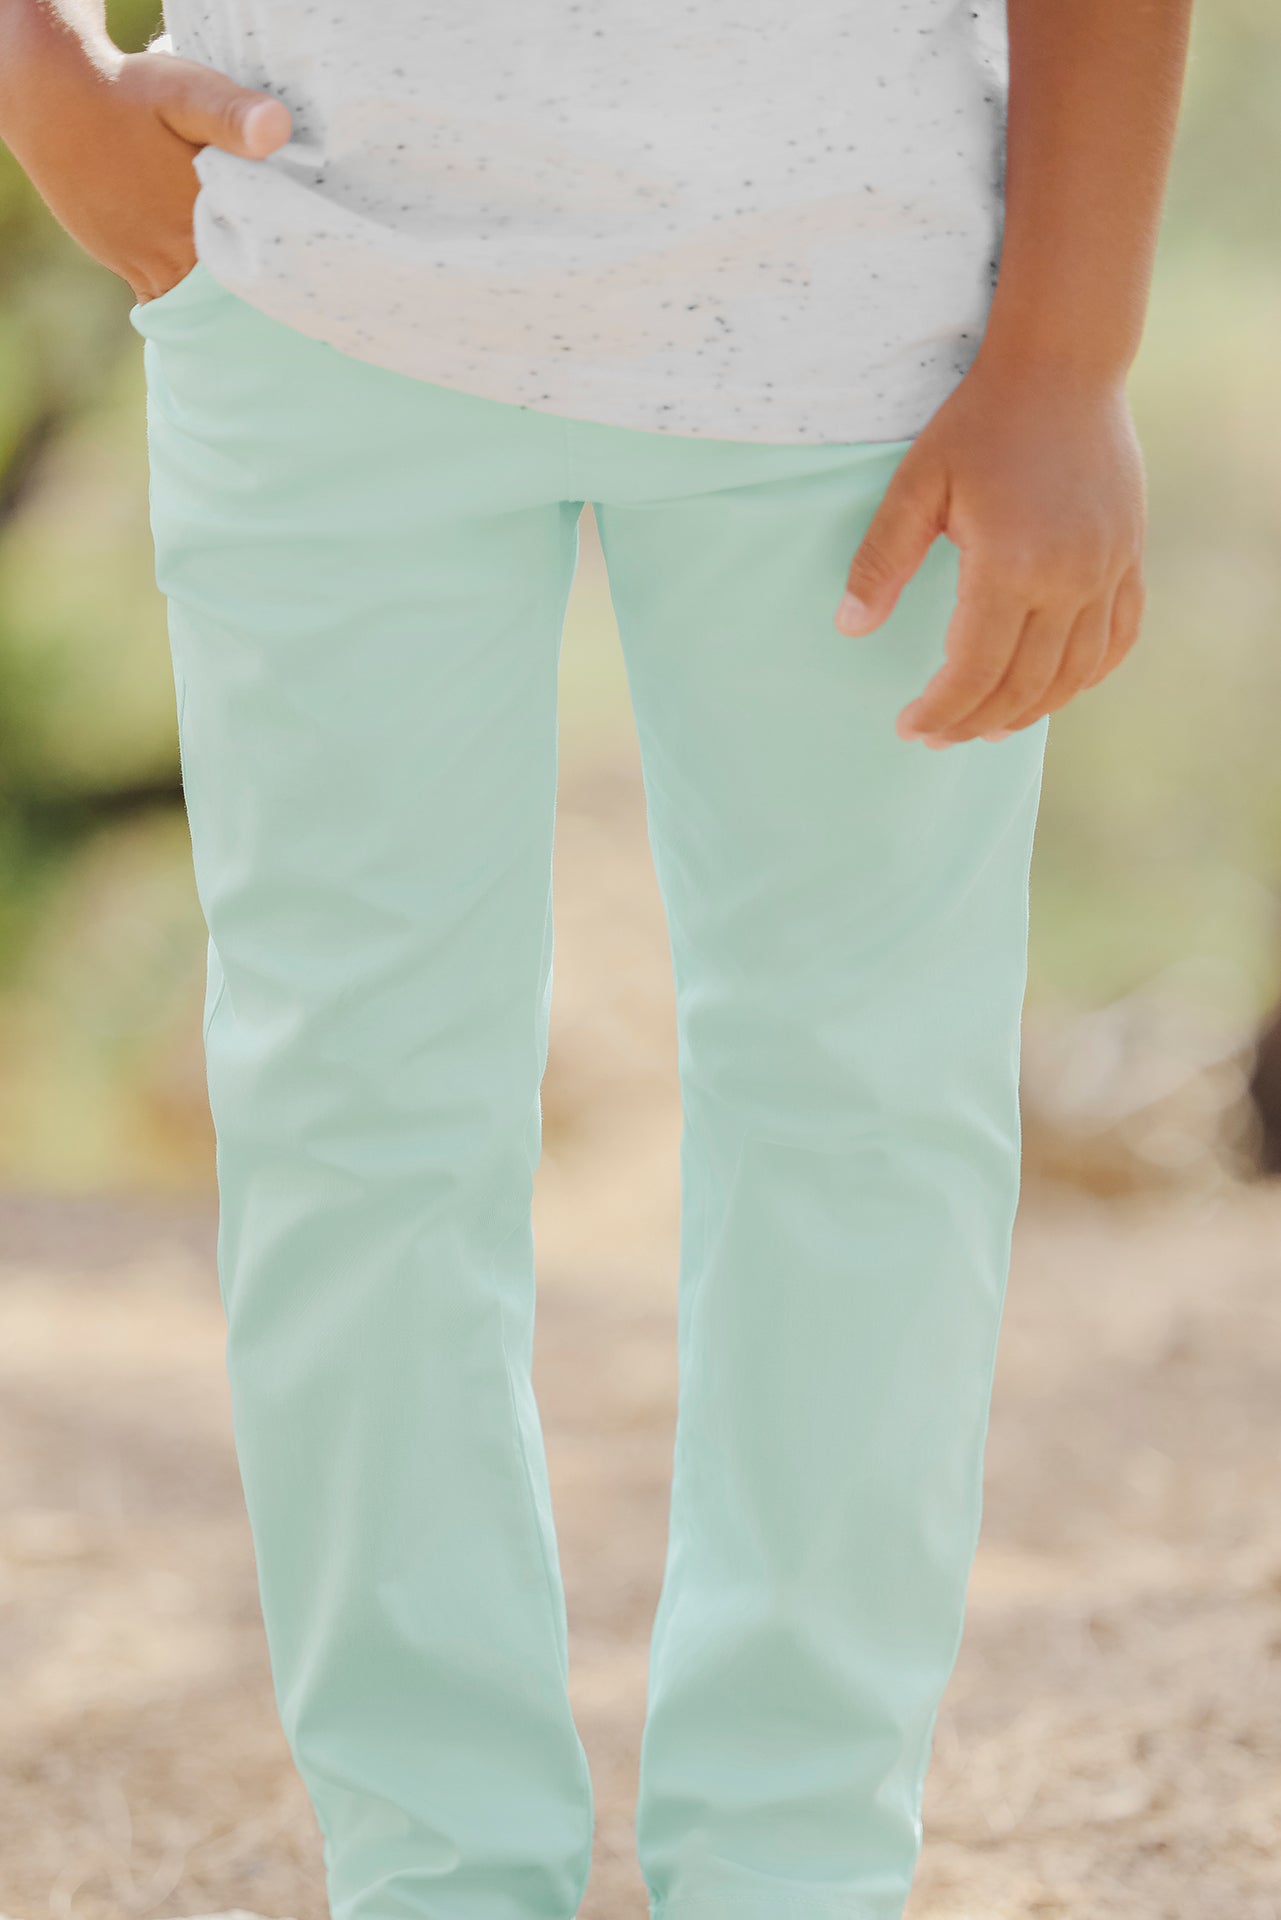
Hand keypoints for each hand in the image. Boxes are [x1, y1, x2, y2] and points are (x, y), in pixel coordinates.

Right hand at [0, 20, 291, 302]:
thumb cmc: (125, 92)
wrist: (52, 98)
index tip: (298, 279)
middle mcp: (172, 257)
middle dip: (250, 293)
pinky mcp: (120, 259)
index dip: (279, 279)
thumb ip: (232, 114)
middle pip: (225, 294)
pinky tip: (194, 266)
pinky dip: (180, 286)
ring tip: (241, 283)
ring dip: (214, 291)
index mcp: (200, 226)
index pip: (255, 276)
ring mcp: (141, 263)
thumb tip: (278, 128)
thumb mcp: (186, 91)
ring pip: (191, 295)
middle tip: (278, 288)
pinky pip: (160, 287)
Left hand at [833, 353, 1146, 746]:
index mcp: (1011, 564)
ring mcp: (1108, 571)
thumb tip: (850, 628)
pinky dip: (1088, 677)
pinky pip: (1118, 639)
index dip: (939, 710)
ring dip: (1029, 713)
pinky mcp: (1129, 558)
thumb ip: (882, 560)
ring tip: (988, 729)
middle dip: (974, 723)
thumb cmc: (980, 423)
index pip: (973, 671)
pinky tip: (1056, 691)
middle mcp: (1069, 579)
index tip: (910, 727)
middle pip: (1022, 686)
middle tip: (937, 738)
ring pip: (1074, 674)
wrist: (1064, 367)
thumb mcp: (916, 485)